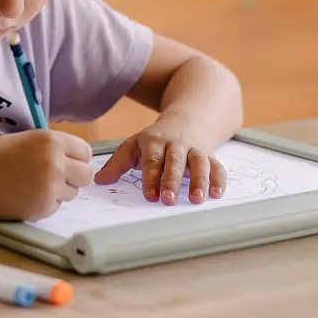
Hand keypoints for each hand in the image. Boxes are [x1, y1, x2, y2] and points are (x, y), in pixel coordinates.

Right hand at [0, 129, 93, 220]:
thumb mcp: (27, 139)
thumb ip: (53, 147)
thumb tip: (78, 159)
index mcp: (51, 140)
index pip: (85, 152)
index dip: (76, 158)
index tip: (67, 162)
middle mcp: (55, 162)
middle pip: (86, 175)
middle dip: (75, 177)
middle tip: (56, 177)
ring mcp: (50, 187)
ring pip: (73, 192)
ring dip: (60, 191)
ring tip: (34, 185)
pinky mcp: (43, 208)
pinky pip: (57, 207)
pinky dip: (45, 204)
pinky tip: (25, 196)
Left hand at [94, 118, 226, 205]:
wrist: (186, 118)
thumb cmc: (155, 139)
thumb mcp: (134, 145)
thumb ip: (117, 163)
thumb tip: (99, 181)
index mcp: (153, 141)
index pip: (152, 159)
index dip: (151, 177)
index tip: (150, 195)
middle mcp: (175, 144)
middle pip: (174, 161)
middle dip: (172, 180)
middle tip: (168, 199)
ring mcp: (193, 148)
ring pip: (198, 162)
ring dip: (198, 180)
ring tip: (196, 199)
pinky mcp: (209, 154)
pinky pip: (216, 165)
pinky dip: (218, 179)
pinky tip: (217, 194)